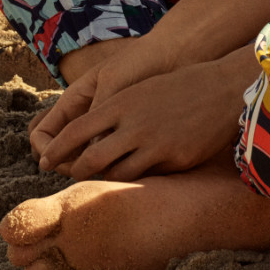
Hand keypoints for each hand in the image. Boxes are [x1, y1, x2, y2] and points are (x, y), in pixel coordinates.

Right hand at [29, 32, 179, 160]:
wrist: (174, 54)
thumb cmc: (142, 61)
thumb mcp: (115, 82)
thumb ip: (99, 112)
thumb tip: (90, 151)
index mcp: (75, 100)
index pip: (42, 133)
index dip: (45, 150)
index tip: (56, 163)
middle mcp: (86, 116)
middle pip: (59, 151)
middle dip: (64, 165)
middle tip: (83, 172)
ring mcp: (104, 127)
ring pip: (83, 158)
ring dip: (87, 169)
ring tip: (104, 173)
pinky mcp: (125, 136)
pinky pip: (109, 157)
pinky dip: (109, 166)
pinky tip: (123, 170)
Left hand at [35, 48, 257, 181]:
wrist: (224, 88)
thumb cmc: (182, 84)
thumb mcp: (142, 90)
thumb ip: (116, 111)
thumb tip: (88, 136)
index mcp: (123, 102)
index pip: (76, 131)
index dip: (56, 149)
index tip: (44, 161)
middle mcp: (135, 124)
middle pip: (90, 160)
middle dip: (75, 173)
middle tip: (71, 178)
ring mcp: (155, 144)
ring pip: (116, 176)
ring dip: (104, 183)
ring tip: (98, 185)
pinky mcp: (175, 160)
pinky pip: (146, 178)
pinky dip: (134, 182)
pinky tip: (131, 183)